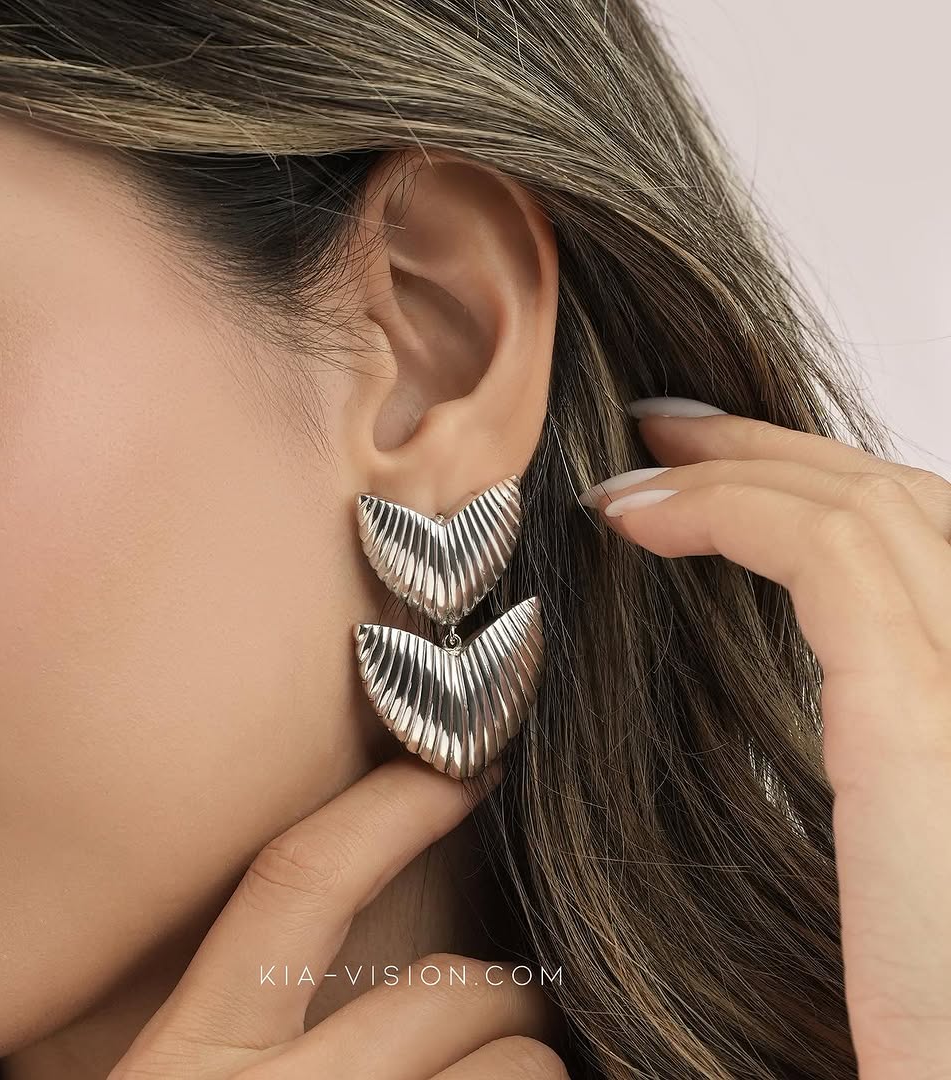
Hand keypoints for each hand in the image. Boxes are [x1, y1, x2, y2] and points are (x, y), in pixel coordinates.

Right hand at [107, 755, 567, 1079]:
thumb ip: (239, 1020)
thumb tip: (356, 955)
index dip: (390, 808)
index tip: (466, 768)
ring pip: (516, 1063)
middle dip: (504, 994)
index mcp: (185, 1061)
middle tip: (509, 1014)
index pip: (297, 881)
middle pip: (449, 989)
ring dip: (523, 1065)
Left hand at [584, 402, 950, 1077]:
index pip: (931, 560)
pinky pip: (829, 565)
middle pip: (907, 517)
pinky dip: (729, 514)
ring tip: (636, 462)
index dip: (820, 492)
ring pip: (874, 518)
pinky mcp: (936, 733)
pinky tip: (631, 518)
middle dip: (780, 454)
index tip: (695, 476)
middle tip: (668, 432)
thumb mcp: (898, 878)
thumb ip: (882, 778)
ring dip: (743, 468)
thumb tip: (800, 711)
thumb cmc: (921, 1017)